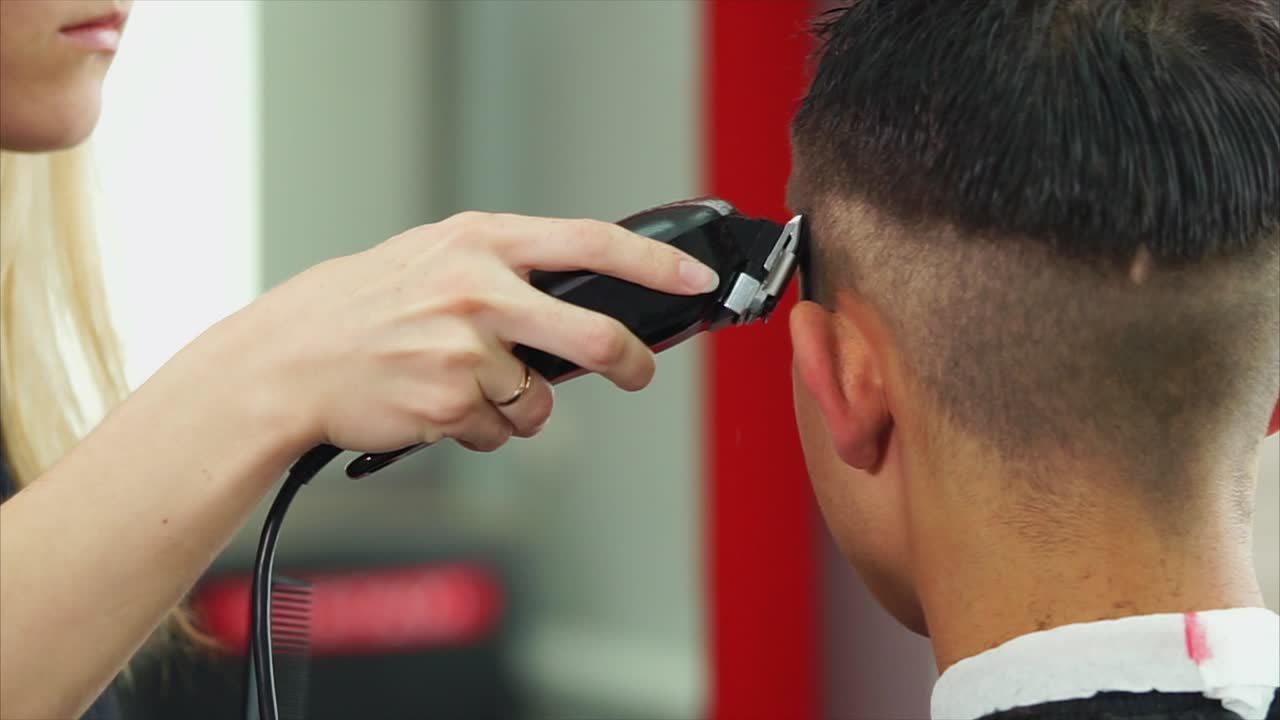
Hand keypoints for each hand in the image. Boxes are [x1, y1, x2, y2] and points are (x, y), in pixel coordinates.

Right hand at [215, 211, 719, 454]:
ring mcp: (465, 350)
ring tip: (465, 385)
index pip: (590, 242)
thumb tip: (583, 295)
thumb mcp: (435, 255)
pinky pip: (498, 431)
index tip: (693, 281)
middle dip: (627, 363)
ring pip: (540, 400)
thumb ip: (506, 267)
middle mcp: (479, 290)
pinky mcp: (450, 403)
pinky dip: (479, 429)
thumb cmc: (363, 306)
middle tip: (634, 372)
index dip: (654, 264)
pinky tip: (437, 405)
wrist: (290, 357)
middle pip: (592, 336)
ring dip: (518, 406)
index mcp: (480, 241)